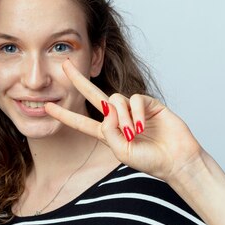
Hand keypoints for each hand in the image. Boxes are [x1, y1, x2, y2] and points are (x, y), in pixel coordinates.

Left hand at [44, 59, 202, 182]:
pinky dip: (137, 113)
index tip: (47, 107)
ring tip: (134, 132)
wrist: (176, 159)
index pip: (81, 121)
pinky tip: (143, 125)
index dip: (64, 115)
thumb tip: (107, 110)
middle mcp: (117, 117)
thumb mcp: (122, 152)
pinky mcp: (147, 103)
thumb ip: (110, 133)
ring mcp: (132, 108)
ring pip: (115, 100)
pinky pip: (135, 100)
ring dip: (123, 117)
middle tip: (64, 64)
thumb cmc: (150, 160)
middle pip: (92, 94)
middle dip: (78, 80)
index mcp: (107, 132)